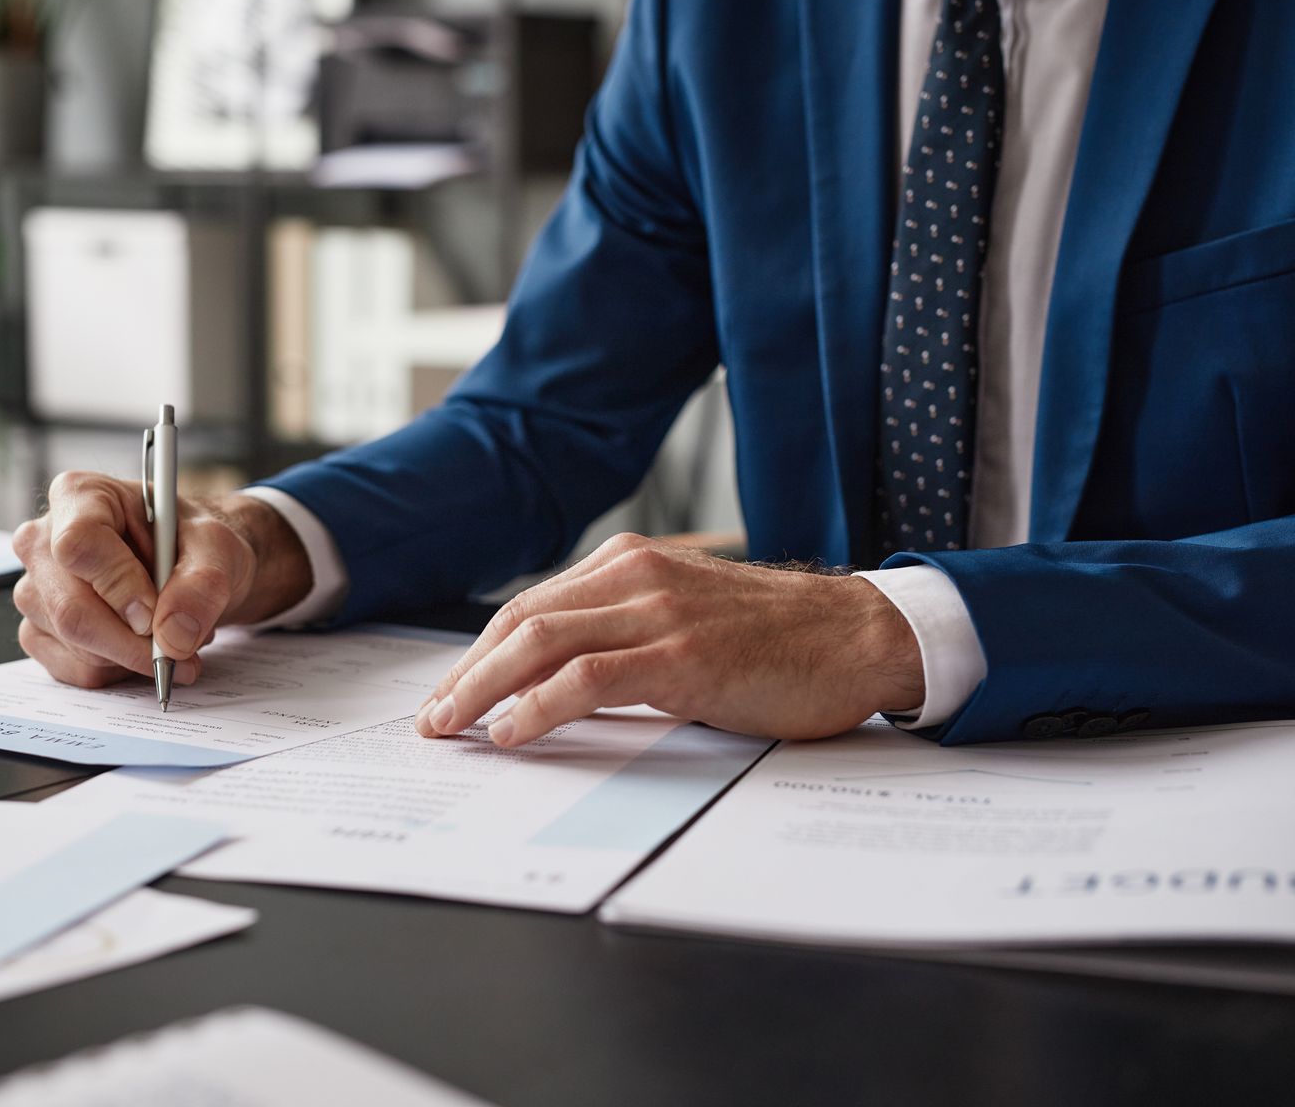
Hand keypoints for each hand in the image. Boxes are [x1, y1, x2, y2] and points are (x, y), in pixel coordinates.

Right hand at [12, 472, 311, 688]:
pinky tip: (140, 646)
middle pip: (70, 608)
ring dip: (133, 656)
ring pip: (75, 645)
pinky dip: (118, 670)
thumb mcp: (215, 548)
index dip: (119, 586)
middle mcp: (43, 541)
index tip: (155, 614)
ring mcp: (35, 589)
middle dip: (133, 642)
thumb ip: (202, 586)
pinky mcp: (39, 630)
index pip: (78, 544)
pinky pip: (74, 668)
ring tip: (169, 632)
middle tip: (181, 650)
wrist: (188, 566)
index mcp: (79, 496)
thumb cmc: (192, 543)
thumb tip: (173, 636)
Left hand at [413, 533, 923, 746]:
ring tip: (453, 729)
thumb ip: (624, 635)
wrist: (861, 634)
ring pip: (541, 643)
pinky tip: (512, 731)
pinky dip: (538, 706)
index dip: (480, 654)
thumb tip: (553, 687)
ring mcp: (659, 614)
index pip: (530, 607)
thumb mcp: (686, 619)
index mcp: (631, 564)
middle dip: (465, 674)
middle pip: (521, 622)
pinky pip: (588, 679)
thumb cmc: (779, 637)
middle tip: (433, 718)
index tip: (451, 692)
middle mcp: (636, 578)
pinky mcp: (683, 657)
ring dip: (483, 689)